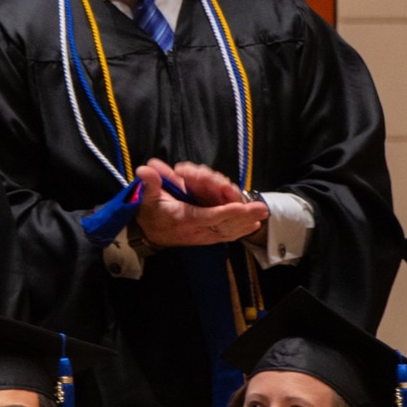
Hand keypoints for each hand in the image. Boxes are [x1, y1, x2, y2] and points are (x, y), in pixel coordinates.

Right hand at [132, 159, 266, 248]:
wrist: (148, 234)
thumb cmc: (150, 212)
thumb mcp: (146, 196)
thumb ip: (150, 183)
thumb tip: (145, 168)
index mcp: (182, 217)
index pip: (207, 215)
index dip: (223, 211)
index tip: (239, 206)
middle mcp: (195, 229)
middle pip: (223, 224)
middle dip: (243, 216)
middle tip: (261, 209)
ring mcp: (202, 236)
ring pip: (228, 231)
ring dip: (245, 223)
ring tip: (261, 215)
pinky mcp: (206, 238)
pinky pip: (225, 236)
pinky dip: (239, 231)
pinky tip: (252, 226)